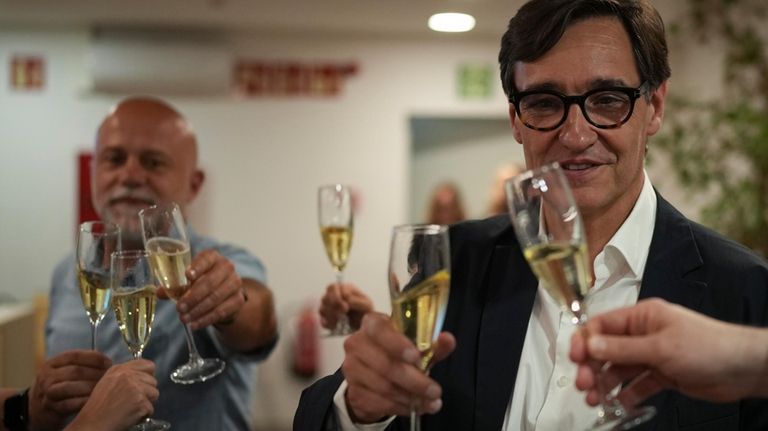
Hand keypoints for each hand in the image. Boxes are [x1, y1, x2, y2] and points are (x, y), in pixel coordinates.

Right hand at [28, 350, 111, 430]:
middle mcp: (47, 376)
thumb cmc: (59, 387)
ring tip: (104, 388)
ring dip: (90, 387)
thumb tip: (107, 362)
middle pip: (75, 371)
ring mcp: (46, 392)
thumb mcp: (64, 372)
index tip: (109, 362)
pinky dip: (83, 401)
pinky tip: (95, 400)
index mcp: (52, 363)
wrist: (37, 409)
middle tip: (110, 377)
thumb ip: (81, 365)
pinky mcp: (50, 408)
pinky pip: (69, 404)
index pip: (74, 355)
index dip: (93, 357)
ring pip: (70, 387)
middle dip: (96, 373)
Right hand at [65, 359, 158, 430]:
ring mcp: (135, 387)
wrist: (93, 423)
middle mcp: (128, 375)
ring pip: (155, 393)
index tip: (143, 384)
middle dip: (147, 393)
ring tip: (131, 409)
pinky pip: (151, 408)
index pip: (148, 365)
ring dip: (146, 404)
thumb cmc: (98, 408)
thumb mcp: (107, 383)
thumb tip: (143, 376)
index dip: (148, 376)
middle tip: (133, 402)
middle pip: (153, 381)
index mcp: (119, 369)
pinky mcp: (140, 401)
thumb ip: (125, 376)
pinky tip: (130, 416)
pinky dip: (143, 415)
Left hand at [161, 249, 244, 329]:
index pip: (206, 259)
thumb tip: (159, 292)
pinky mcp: (238, 300)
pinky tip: (195, 324)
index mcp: (212, 257)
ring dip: (198, 310)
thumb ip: (175, 285)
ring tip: (184, 318)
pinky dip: (206, 319)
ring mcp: (235, 283)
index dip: (197, 267)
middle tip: (179, 308)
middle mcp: (227, 267)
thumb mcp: (188, 281)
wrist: (224, 294)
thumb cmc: (202, 282)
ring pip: (216, 298)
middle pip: (210, 282)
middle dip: (193, 297)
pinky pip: (221, 311)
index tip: (187, 276)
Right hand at [319, 282, 373, 330]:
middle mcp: (334, 296)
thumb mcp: (366, 304)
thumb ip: (357, 300)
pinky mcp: (327, 318)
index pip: (333, 287)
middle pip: (325, 297)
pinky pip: (322, 320)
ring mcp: (329, 307)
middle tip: (344, 313)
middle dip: (334, 307)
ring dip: (332, 316)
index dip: (337, 296)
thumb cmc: (366, 311)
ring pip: (322, 309)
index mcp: (344, 289)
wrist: (365, 324)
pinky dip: (328, 324)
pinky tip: (336, 326)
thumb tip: (346, 298)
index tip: (346, 306)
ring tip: (342, 320)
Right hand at [342, 312, 455, 422]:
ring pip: (383, 386)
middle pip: (384, 364)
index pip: (379, 329)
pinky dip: (400, 407)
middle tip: (435, 391)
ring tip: (430, 402)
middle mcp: (357, 343)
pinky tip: (414, 407)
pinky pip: (378, 402)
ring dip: (410, 397)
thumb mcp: (416, 347)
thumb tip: (448, 339)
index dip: (397, 343)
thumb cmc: (397, 354)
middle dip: (414, 380)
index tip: (416, 357)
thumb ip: (433, 344)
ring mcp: (351, 368)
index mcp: (372, 324)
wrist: (371, 377)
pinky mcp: (353, 391)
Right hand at [570, 298, 767, 405]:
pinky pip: (636, 384)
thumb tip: (590, 344)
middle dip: (592, 366)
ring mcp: (652, 355)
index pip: (602, 325)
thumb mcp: (660, 347)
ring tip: (595, 397)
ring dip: (605, 382)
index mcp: (642, 317)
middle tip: (584, 382)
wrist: (742, 368)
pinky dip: (625, 394)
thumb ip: (622, 348)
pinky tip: (617, 403)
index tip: (574, 357)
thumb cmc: (710, 345)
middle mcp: (644, 334)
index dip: (584, 340)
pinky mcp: (662, 374)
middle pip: (606, 349)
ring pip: (619, 368)